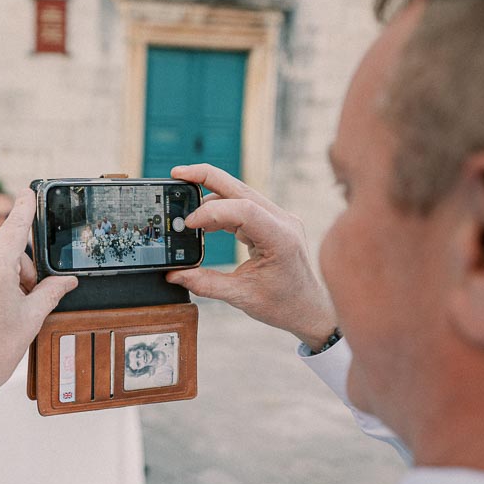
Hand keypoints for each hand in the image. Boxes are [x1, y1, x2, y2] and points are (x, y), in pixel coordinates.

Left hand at [0, 189, 77, 394]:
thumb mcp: (30, 319)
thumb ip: (50, 292)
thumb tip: (66, 281)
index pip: (14, 228)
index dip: (24, 209)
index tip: (28, 192)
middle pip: (7, 251)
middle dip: (23, 269)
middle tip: (27, 299)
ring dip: (5, 276)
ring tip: (8, 308)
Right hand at [164, 164, 336, 349]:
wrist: (310, 309)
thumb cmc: (284, 305)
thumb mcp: (241, 297)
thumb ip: (205, 284)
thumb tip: (173, 275)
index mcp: (281, 238)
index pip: (243, 209)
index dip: (211, 211)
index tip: (187, 224)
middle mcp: (283, 221)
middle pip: (240, 188)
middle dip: (206, 177)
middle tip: (177, 173)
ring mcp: (279, 218)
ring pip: (241, 193)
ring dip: (211, 195)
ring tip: (185, 208)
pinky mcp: (272, 222)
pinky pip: (243, 206)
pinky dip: (221, 210)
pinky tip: (204, 222)